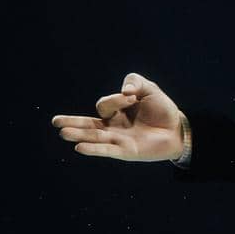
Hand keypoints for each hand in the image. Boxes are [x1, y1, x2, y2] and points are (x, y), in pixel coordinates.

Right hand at [51, 72, 185, 161]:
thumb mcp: (150, 89)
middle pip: (89, 125)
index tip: (132, 96)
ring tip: (63, 133)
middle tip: (55, 122)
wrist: (179, 129)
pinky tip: (80, 148)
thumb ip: (136, 82)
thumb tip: (125, 91)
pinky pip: (108, 151)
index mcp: (115, 112)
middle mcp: (113, 127)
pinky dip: (95, 149)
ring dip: (80, 135)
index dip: (116, 100)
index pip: (104, 105)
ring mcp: (118, 140)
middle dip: (72, 122)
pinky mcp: (127, 152)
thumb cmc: (163, 110)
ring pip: (95, 137)